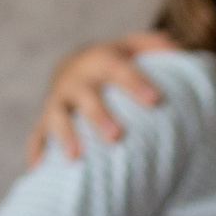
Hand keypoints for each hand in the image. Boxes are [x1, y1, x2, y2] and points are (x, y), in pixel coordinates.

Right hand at [24, 30, 180, 164]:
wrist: (73, 65)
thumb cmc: (115, 61)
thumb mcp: (133, 47)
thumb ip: (155, 46)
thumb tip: (179, 49)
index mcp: (100, 60)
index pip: (118, 68)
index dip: (135, 82)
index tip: (155, 99)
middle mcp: (76, 80)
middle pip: (85, 95)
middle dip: (99, 115)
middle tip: (116, 136)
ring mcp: (58, 100)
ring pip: (58, 116)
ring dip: (65, 135)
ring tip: (75, 157)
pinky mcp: (46, 119)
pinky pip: (38, 136)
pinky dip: (36, 151)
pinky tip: (38, 169)